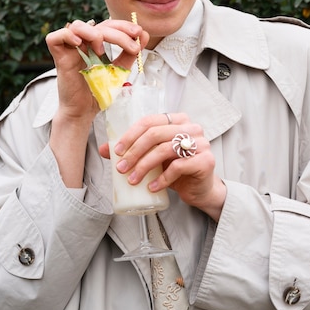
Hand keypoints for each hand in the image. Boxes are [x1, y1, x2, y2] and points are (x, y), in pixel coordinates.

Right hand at [46, 19, 148, 122]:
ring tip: (101, 51)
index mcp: (96, 43)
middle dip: (118, 32)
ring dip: (94, 33)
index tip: (139, 33)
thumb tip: (144, 35)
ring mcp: (69, 49)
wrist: (85, 111)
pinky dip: (67, 35)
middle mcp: (83, 43)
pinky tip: (80, 44)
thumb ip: (130, 53)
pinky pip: (55, 38)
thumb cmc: (98, 91)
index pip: (109, 25)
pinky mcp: (58, 57)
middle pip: (98, 25)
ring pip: (77, 26)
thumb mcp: (120, 70)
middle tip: (133, 45)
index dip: (123, 25)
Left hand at [99, 112, 225, 221]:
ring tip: (133, 180)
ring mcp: (201, 143)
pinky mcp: (205, 160)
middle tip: (121, 168)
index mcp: (178, 120)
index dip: (130, 135)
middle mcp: (191, 128)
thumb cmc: (176, 170)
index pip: (149, 121)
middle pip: (155, 134)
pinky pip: (178, 167)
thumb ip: (133, 151)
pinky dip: (162, 179)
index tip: (117, 152)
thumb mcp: (153, 158)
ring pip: (165, 149)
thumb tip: (104, 149)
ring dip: (144, 166)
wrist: (199, 189)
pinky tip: (152, 187)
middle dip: (134, 152)